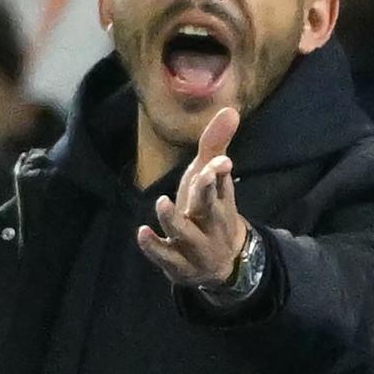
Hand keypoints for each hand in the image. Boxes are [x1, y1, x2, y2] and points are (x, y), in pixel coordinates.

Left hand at [137, 107, 247, 286]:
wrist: (222, 263)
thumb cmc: (210, 212)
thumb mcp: (212, 180)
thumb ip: (215, 144)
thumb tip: (230, 109)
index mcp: (220, 202)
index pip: (222, 186)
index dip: (218, 174)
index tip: (219, 162)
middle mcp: (211, 225)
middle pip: (210, 209)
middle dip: (206, 193)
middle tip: (201, 174)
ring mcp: (196, 247)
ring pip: (186, 234)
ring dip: (175, 220)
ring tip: (161, 202)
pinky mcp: (179, 264)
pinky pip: (167, 257)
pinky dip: (154, 247)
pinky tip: (142, 232)